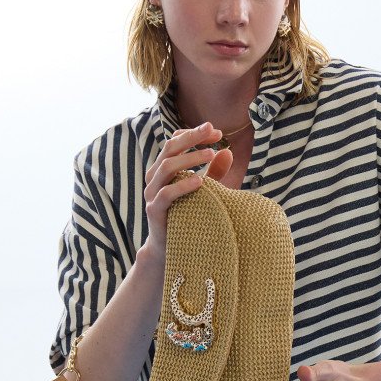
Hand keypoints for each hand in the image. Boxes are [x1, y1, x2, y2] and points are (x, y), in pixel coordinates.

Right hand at [142, 124, 233, 261]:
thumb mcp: (204, 192)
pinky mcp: (154, 211)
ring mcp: (152, 193)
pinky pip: (166, 194)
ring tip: (211, 154)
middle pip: (169, 148)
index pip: (175, 142)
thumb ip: (214, 173)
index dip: (193, 134)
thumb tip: (228, 152)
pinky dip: (183, 185)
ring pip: (167, 167)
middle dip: (191, 138)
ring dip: (190, 158)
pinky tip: (200, 181)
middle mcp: (155, 177)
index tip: (216, 132)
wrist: (168, 249)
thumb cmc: (187, 216)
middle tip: (212, 131)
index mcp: (164, 169)